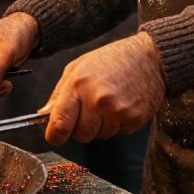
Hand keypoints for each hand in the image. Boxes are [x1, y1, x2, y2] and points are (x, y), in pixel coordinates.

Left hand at [40, 32, 164, 145]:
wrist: (150, 57)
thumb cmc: (112, 60)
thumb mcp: (78, 68)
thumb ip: (59, 94)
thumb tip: (44, 115)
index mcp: (78, 85)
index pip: (59, 125)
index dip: (55, 135)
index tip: (55, 134)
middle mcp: (97, 100)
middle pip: (80, 135)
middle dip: (81, 128)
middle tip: (89, 110)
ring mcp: (117, 111)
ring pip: (99, 136)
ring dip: (101, 125)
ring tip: (108, 103)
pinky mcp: (133, 119)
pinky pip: (117, 133)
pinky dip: (117, 124)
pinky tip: (121, 105)